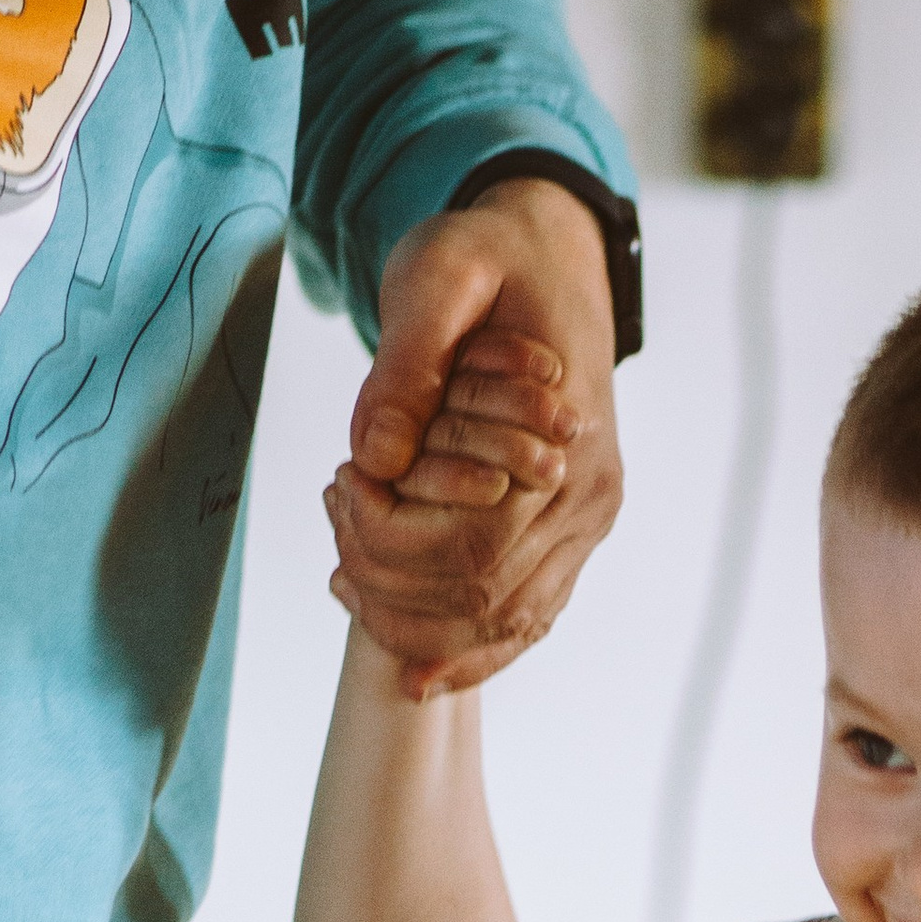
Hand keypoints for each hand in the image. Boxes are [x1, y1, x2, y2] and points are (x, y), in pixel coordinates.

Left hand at [328, 176, 624, 697]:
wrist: (552, 255)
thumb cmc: (491, 259)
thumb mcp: (440, 274)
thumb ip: (407, 360)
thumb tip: (375, 456)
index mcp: (569, 448)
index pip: (471, 547)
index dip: (387, 538)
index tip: (338, 480)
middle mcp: (588, 504)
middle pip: (482, 601)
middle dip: (390, 583)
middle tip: (332, 518)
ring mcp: (584, 529)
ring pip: (503, 627)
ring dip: (418, 628)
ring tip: (344, 583)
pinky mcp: (568, 537)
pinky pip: (524, 622)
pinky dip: (465, 653)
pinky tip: (408, 666)